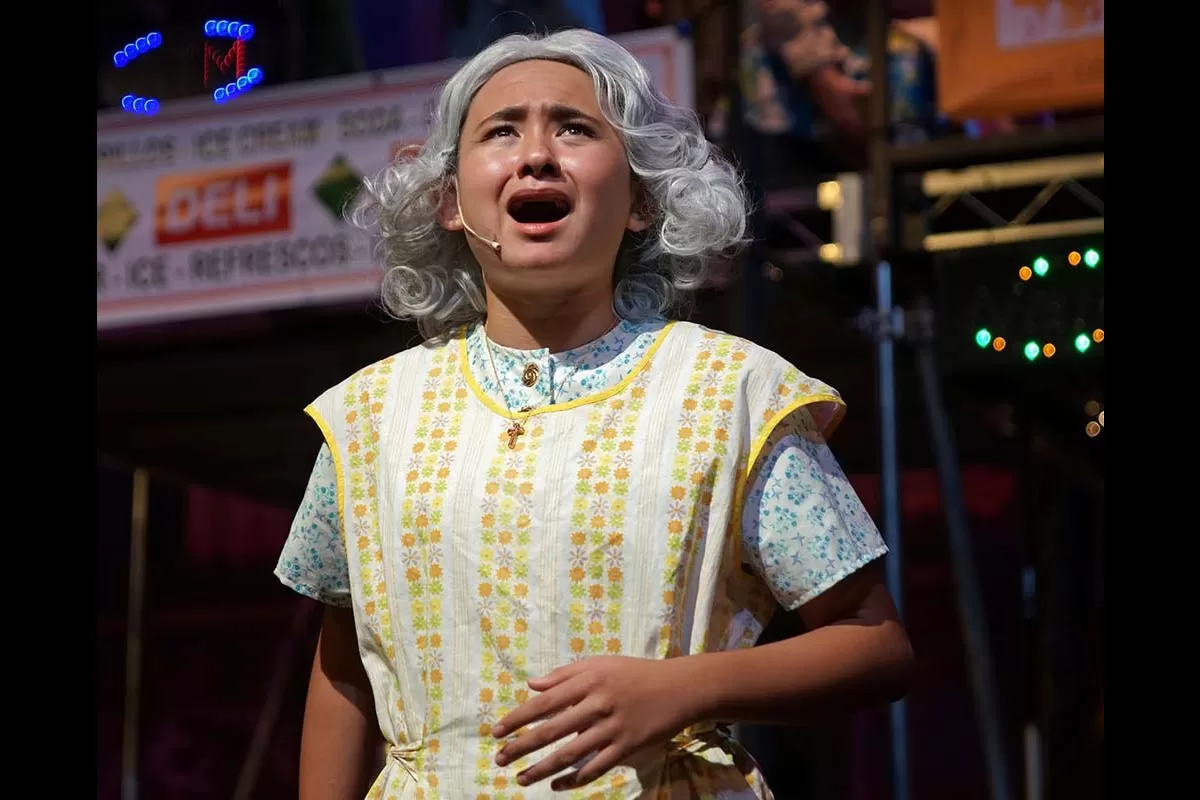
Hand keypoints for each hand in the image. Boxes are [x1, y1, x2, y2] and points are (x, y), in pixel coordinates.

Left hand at [490, 656, 696, 790]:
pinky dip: (574, 779)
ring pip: (570, 754)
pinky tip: (556, 786)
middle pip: (551, 730)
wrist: (680, 688)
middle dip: (521, 746)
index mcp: (588, 681)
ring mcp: (613, 728)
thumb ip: (565, 674)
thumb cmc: (635, 673)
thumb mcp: (600, 664)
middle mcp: (598, 704)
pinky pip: (595, 768)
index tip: (496, 731)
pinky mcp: (627, 748)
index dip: (518, 718)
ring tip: (521, 778)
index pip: (544, 703)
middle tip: (499, 759)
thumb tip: (532, 684)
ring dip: (541, 769)